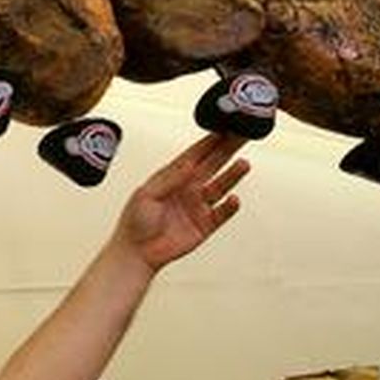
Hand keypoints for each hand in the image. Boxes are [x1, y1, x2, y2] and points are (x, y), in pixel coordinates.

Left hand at [114, 132, 250, 272]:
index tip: (224, 126)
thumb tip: (189, 164)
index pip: (195, 155)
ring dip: (233, 175)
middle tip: (243, 134)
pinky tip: (234, 198)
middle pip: (213, 164)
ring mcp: (198, 206)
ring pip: (221, 186)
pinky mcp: (205, 225)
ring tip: (243, 163)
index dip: (209, 141)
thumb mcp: (146, 195)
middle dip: (228, 149)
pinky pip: (222, 213)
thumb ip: (169, 179)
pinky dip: (230, 206)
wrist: (137, 253)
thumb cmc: (135, 221)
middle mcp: (188, 188)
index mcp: (172, 177)